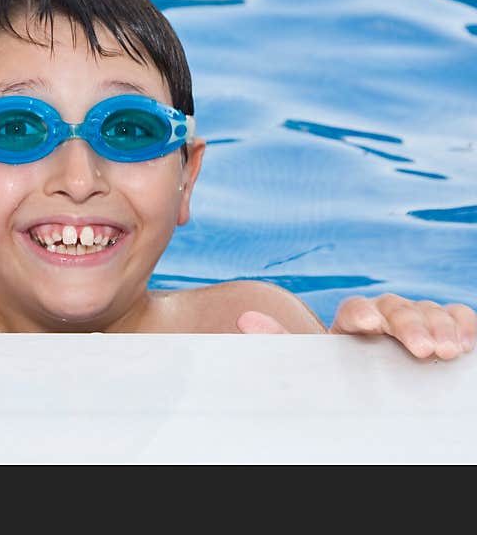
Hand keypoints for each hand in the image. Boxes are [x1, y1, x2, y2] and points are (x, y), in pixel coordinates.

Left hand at [237, 294, 475, 359]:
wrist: (377, 389)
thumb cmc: (344, 374)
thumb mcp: (316, 362)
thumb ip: (284, 342)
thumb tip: (244, 320)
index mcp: (352, 322)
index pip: (356, 309)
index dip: (361, 313)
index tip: (366, 325)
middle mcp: (386, 315)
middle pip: (396, 309)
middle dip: (409, 325)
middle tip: (422, 349)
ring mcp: (417, 320)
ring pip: (429, 311)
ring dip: (439, 327)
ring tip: (447, 351)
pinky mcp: (446, 328)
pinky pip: (457, 315)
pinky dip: (463, 322)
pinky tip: (467, 339)